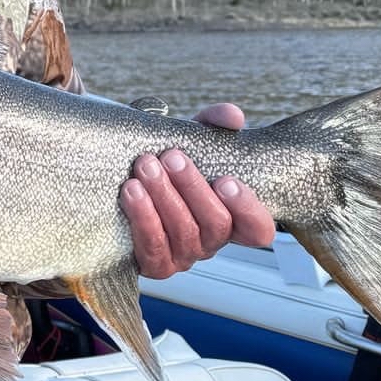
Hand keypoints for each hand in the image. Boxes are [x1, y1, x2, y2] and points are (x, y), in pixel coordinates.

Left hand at [121, 103, 275, 278]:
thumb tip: (233, 117)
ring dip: (164, 197)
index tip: (226, 180)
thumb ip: (214, 124)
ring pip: (184, 233)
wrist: (122, 176)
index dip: (248, 209)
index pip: (259, 230)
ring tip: (145, 167)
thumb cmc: (167, 162)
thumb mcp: (191, 139)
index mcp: (231, 215)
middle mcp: (211, 240)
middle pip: (217, 224)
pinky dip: (143, 216)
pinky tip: (132, 192)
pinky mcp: (155, 264)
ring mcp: (184, 256)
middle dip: (194, 188)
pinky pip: (153, 246)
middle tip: (172, 157)